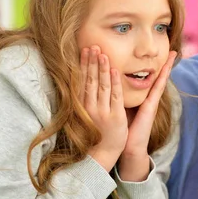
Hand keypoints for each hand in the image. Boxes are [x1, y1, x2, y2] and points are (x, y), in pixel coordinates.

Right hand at [81, 46, 127, 171]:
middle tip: (93, 46)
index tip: (84, 50)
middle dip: (92, 62)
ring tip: (103, 54)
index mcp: (82, 106)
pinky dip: (114, 83)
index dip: (83, 65)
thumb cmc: (94, 133)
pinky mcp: (115, 116)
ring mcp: (102, 111)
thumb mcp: (86, 115)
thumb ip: (85, 99)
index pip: (82, 81)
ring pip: (102, 86)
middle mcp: (90, 107)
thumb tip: (82, 83)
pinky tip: (114, 70)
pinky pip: (115, 96)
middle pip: (91, 80)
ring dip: (102, 68)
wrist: (103, 153)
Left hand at [118, 51, 176, 181]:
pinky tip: (163, 69)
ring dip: (167, 67)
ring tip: (173, 54)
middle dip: (166, 63)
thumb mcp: (123, 108)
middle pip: (159, 77)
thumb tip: (113, 84)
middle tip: (173, 49)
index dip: (156, 67)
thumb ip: (121, 97)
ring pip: (161, 80)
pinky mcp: (151, 107)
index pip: (150, 79)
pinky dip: (161, 78)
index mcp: (143, 99)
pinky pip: (157, 89)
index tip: (160, 55)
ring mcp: (153, 103)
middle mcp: (150, 99)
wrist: (129, 146)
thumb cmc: (125, 128)